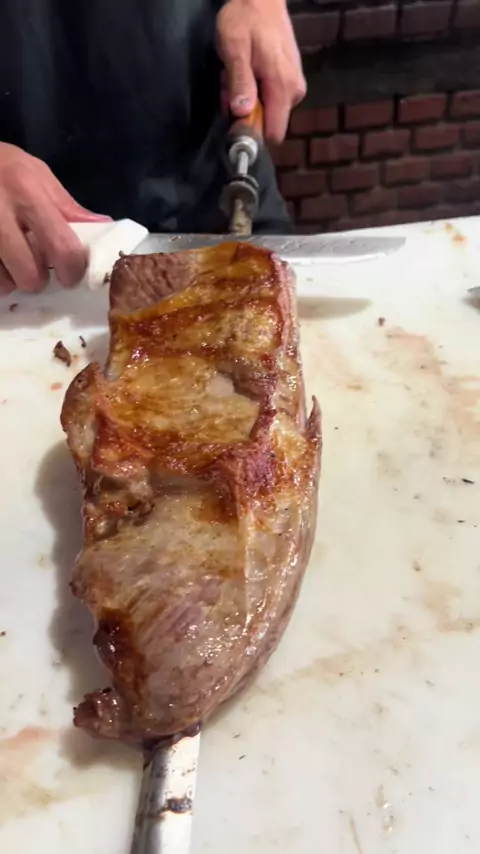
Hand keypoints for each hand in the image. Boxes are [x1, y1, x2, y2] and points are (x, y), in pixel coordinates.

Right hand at [0, 143, 110, 295]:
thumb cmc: (2, 166)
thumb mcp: (36, 174)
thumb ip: (68, 207)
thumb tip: (103, 228)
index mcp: (28, 194)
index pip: (63, 248)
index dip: (72, 270)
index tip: (70, 273)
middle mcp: (0, 214)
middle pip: (30, 275)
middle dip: (38, 280)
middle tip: (35, 269)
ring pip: (5, 284)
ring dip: (11, 281)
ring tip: (11, 262)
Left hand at [216, 0, 305, 143]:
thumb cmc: (245, 20)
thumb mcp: (234, 49)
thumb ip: (240, 82)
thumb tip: (242, 112)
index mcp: (282, 87)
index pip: (274, 133)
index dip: (252, 132)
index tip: (235, 119)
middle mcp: (295, 92)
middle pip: (268, 123)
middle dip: (245, 113)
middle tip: (230, 86)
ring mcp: (295, 86)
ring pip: (268, 111)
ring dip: (248, 101)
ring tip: (237, 74)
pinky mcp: (292, 80)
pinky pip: (271, 99)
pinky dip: (255, 91)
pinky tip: (247, 72)